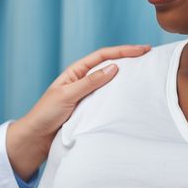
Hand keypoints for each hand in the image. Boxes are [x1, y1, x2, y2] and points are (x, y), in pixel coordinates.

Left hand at [6, 44, 150, 177]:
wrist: (36, 138)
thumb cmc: (46, 114)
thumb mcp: (67, 95)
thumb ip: (90, 82)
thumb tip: (114, 67)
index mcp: (76, 72)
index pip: (103, 56)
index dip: (123, 51)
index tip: (143, 50)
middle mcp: (83, 81)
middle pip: (109, 65)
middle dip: (129, 59)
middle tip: (150, 56)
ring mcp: (87, 95)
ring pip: (111, 82)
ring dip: (127, 76)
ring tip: (146, 72)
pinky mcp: (89, 109)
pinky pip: (108, 98)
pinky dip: (120, 94)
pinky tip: (131, 95)